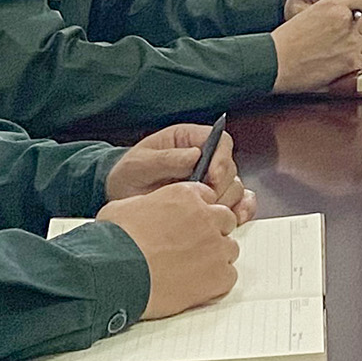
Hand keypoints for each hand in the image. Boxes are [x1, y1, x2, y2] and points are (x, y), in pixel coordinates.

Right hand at [98, 181, 242, 319]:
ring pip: (230, 248)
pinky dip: (217, 282)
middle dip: (212, 232)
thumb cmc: (114, 241)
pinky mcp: (219, 275)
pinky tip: (196, 286)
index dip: (198, 212)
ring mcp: (216, 246)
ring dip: (215, 257)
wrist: (116, 273)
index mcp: (185, 195)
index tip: (189, 224)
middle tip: (191, 248)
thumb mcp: (124, 207)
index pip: (208, 197)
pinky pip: (229, 276)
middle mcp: (206, 216)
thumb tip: (145, 211)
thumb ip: (147, 204)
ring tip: (191, 270)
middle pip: (225, 221)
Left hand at [106, 124, 254, 225]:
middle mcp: (207, 159)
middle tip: (205, 201)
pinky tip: (234, 221)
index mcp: (190, 140)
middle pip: (231, 168)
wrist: (120, 200)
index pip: (221, 141)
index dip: (221, 157)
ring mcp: (212, 182)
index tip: (212, 176)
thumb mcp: (139, 163)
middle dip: (222, 186)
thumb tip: (195, 155)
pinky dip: (241, 212)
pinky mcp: (215, 202)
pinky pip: (239, 204)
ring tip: (205, 214)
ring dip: (226, 203)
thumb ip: (165, 159)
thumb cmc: (129, 175)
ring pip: (236, 189)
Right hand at [272, 0, 361, 92]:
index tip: (358, 16)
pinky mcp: (351, 61)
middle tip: (339, 41)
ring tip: (333, 54)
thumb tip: (353, 15)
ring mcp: (350, 41)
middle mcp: (345, 20)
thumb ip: (335, 11)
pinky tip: (333, 65)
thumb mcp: (311, 13)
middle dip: (358, 33)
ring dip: (355, 49)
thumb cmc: (287, 42)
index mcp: (333, 4)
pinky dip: (351, 65)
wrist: (275, 62)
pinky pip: (361, 62)